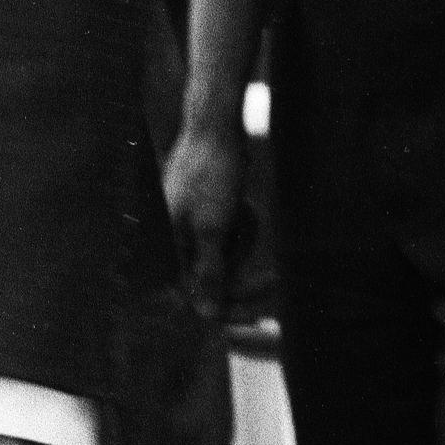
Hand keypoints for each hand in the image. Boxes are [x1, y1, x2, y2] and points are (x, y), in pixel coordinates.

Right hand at [163, 113, 253, 321]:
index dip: (228, 310)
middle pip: (217, 280)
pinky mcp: (207, 216)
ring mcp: (193, 228)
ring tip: (244, 210)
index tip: (259, 315)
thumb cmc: (209, 174)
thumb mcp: (213, 227)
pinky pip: (232, 236)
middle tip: (274, 277)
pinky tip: (243, 202)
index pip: (197, 297)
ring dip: (244, 241)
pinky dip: (243, 225)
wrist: (215, 129)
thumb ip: (208, 273)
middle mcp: (177, 242)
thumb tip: (205, 314)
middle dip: (244, 268)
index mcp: (170, 247)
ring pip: (228, 257)